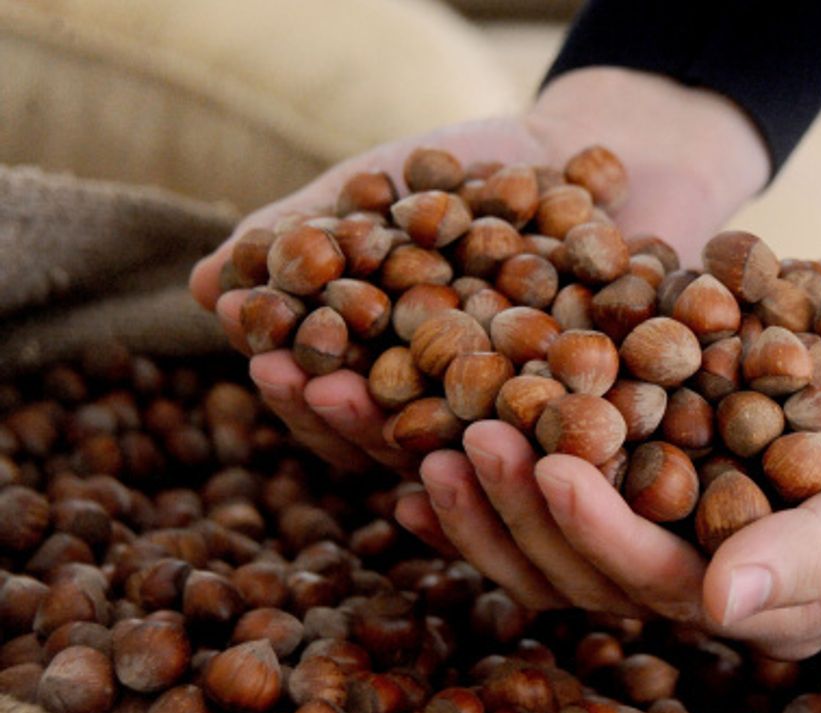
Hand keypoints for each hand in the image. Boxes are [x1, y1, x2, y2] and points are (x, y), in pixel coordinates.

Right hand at [185, 68, 768, 506]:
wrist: (608, 153)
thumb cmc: (483, 170)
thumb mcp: (390, 187)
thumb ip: (308, 232)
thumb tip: (205, 283)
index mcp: (396, 378)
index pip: (335, 401)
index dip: (300, 383)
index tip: (267, 354)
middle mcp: (459, 418)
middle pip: (398, 438)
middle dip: (352, 414)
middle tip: (314, 383)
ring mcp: (532, 424)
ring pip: (476, 445)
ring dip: (435, 432)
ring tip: (397, 405)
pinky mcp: (610, 421)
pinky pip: (577, 435)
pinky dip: (547, 432)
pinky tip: (514, 431)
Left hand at [396, 167, 820, 657]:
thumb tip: (715, 611)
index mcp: (759, 603)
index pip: (657, 585)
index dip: (598, 535)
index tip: (550, 464)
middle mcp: (696, 574)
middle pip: (582, 565)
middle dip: (519, 508)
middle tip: (464, 437)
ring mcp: (660, 516)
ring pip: (548, 525)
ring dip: (488, 484)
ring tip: (426, 426)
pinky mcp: (634, 456)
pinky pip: (551, 458)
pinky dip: (498, 440)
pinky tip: (431, 411)